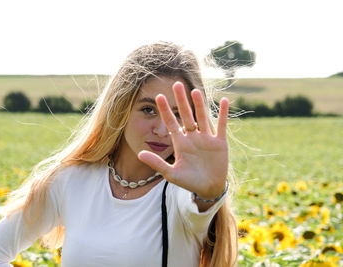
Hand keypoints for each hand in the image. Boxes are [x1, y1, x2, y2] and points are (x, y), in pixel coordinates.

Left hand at [138, 81, 228, 199]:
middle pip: (186, 115)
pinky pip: (222, 125)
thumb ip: (156, 163)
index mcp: (180, 143)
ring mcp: (206, 138)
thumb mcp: (171, 173)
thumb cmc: (188, 181)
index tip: (158, 97)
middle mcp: (192, 137)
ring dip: (199, 105)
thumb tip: (139, 154)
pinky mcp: (219, 142)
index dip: (165, 110)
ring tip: (194, 91)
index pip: (171, 123)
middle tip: (176, 84)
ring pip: (202, 117)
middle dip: (181, 101)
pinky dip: (223, 114)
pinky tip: (224, 100)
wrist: (207, 188)